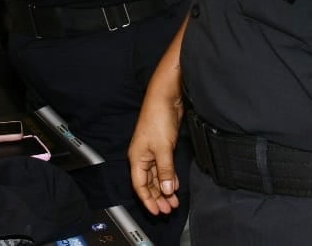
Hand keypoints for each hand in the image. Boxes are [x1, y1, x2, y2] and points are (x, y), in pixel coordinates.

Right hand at [129, 94, 182, 215]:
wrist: (165, 98)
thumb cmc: (157, 117)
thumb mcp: (163, 148)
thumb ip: (165, 170)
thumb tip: (166, 188)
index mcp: (137, 158)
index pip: (140, 186)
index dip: (147, 200)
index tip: (156, 212)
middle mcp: (143, 156)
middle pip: (148, 183)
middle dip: (157, 198)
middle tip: (168, 210)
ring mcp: (153, 152)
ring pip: (157, 177)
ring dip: (165, 189)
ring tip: (173, 202)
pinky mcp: (162, 147)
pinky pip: (164, 168)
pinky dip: (169, 178)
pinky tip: (175, 185)